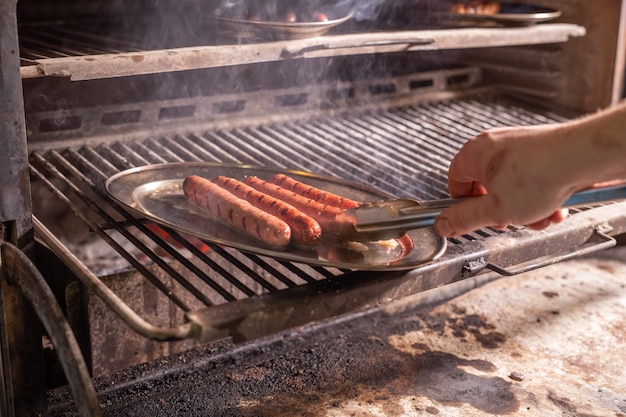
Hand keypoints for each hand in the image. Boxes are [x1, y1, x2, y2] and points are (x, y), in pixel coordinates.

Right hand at [434, 124, 573, 236]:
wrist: (583, 157)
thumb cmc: (540, 174)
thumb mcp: (494, 210)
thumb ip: (464, 219)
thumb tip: (443, 224)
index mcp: (474, 153)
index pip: (455, 182)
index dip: (463, 205)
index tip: (472, 219)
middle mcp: (494, 145)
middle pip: (486, 187)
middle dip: (501, 210)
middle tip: (509, 220)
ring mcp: (518, 146)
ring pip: (511, 187)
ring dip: (524, 208)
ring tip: (539, 216)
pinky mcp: (539, 150)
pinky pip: (531, 179)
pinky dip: (540, 197)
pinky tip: (553, 207)